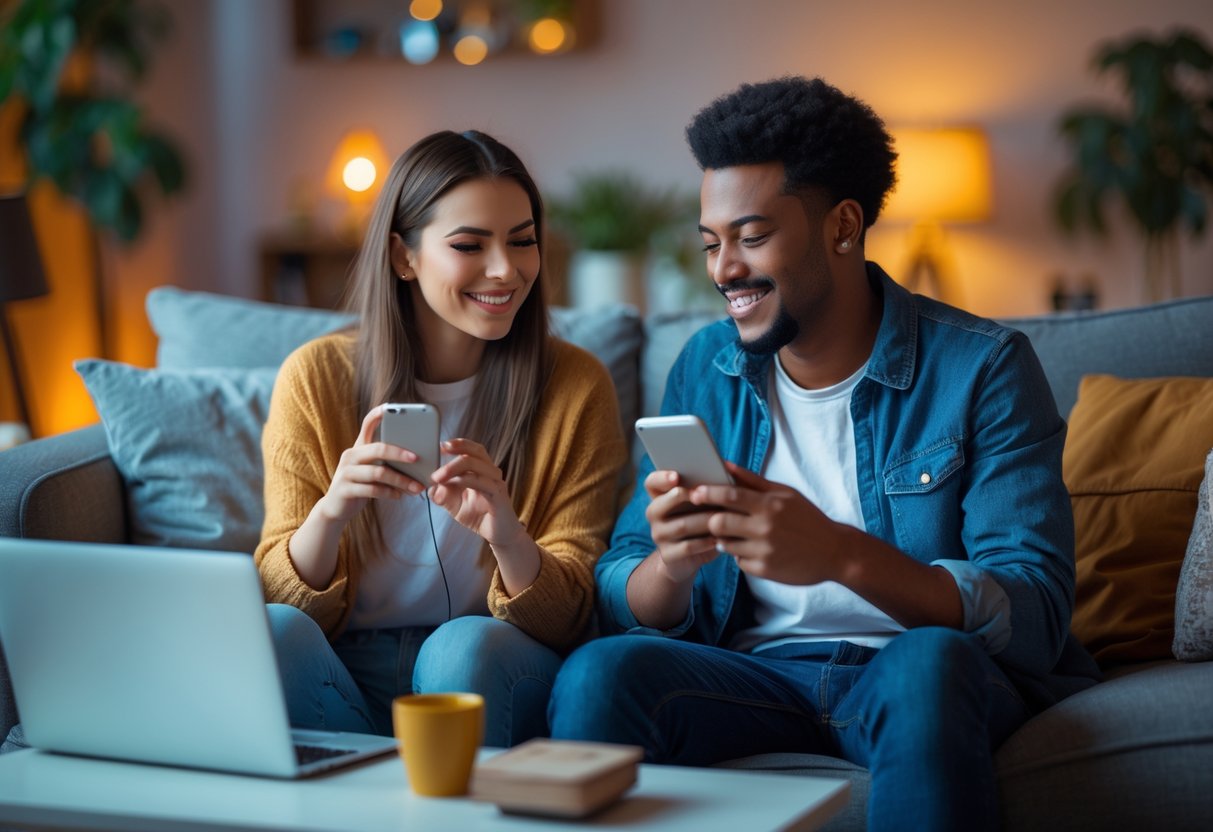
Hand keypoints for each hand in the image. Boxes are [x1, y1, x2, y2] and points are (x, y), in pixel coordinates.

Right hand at [316, 405, 427, 524]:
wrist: (335, 508)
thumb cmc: (360, 485)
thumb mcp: (371, 469)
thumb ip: (385, 462)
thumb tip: (416, 460)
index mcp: (359, 447)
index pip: (366, 425)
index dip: (377, 414)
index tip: (390, 407)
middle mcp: (350, 456)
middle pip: (378, 449)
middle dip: (400, 453)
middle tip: (417, 458)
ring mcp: (346, 472)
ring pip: (378, 472)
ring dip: (400, 480)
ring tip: (416, 487)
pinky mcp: (345, 489)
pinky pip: (372, 490)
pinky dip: (389, 493)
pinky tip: (399, 495)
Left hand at [429, 438, 526, 548]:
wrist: (499, 535)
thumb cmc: (478, 515)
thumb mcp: (454, 504)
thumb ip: (442, 495)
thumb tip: (430, 487)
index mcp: (482, 470)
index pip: (473, 449)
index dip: (458, 444)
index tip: (440, 445)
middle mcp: (491, 472)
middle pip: (475, 452)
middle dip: (454, 453)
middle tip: (435, 464)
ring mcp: (496, 483)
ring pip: (476, 465)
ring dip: (454, 468)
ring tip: (437, 477)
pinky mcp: (498, 495)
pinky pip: (481, 482)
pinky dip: (465, 480)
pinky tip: (452, 484)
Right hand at [643, 469, 722, 583]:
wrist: (687, 557)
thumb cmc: (699, 520)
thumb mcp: (699, 503)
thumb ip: (704, 488)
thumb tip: (724, 473)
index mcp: (659, 496)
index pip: (652, 482)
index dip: (662, 478)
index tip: (676, 476)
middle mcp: (654, 514)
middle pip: (663, 503)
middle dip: (685, 497)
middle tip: (704, 495)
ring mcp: (658, 535)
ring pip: (681, 526)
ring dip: (703, 521)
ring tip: (723, 517)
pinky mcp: (667, 554)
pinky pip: (687, 547)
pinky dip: (705, 542)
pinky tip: (719, 538)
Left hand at [689, 462, 845, 584]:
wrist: (835, 552)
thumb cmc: (808, 518)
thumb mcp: (785, 494)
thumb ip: (753, 481)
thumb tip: (726, 465)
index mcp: (770, 505)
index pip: (729, 495)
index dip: (707, 493)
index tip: (694, 492)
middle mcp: (765, 528)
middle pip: (719, 522)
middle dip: (710, 519)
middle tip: (710, 517)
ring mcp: (763, 551)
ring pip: (725, 544)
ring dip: (724, 538)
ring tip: (734, 533)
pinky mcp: (764, 570)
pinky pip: (738, 561)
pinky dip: (740, 554)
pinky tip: (752, 549)